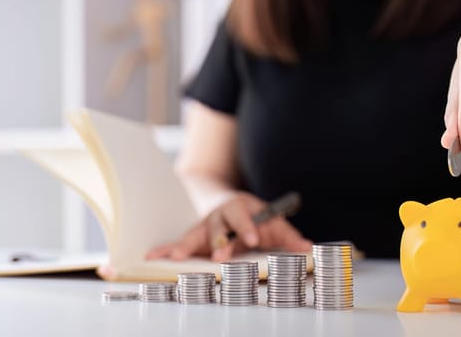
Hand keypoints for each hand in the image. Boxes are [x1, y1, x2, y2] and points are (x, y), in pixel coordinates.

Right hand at [145, 192, 312, 261]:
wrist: (230, 202)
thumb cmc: (255, 217)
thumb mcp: (274, 223)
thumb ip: (288, 236)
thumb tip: (308, 247)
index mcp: (242, 207)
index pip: (246, 216)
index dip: (248, 227)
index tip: (252, 240)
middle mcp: (221, 214)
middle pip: (219, 225)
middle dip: (219, 240)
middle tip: (220, 255)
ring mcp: (205, 224)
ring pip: (195, 233)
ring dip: (185, 246)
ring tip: (176, 258)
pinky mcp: (193, 236)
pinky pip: (178, 242)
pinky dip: (166, 249)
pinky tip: (151, 256)